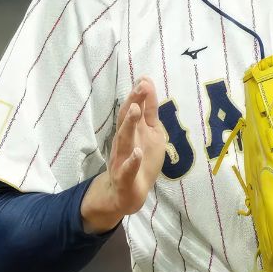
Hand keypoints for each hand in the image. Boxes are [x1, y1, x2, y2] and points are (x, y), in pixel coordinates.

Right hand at [81, 77, 166, 232]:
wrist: (126, 194)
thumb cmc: (139, 159)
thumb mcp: (150, 133)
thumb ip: (149, 112)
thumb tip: (148, 86)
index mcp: (133, 130)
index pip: (136, 108)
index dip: (141, 95)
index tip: (145, 78)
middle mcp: (125, 140)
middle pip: (126, 118)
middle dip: (133, 102)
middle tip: (140, 86)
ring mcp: (122, 158)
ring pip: (124, 139)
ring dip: (129, 124)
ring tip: (134, 109)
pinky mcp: (124, 177)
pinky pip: (127, 169)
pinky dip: (132, 161)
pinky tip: (137, 153)